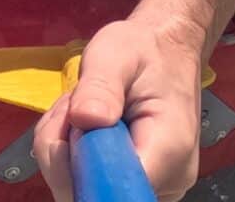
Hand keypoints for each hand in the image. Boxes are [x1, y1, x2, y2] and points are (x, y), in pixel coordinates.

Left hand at [34, 11, 204, 201]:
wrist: (167, 49)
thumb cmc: (145, 48)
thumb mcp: (116, 52)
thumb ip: (100, 85)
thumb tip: (84, 119)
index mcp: (167, 150)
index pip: (114, 188)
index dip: (80, 166)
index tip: (72, 126)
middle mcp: (165, 182)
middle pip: (96, 194)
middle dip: (67, 154)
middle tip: (73, 106)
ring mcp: (153, 188)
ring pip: (87, 190)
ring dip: (68, 151)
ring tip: (82, 108)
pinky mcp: (136, 184)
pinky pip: (92, 183)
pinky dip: (75, 155)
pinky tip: (85, 124)